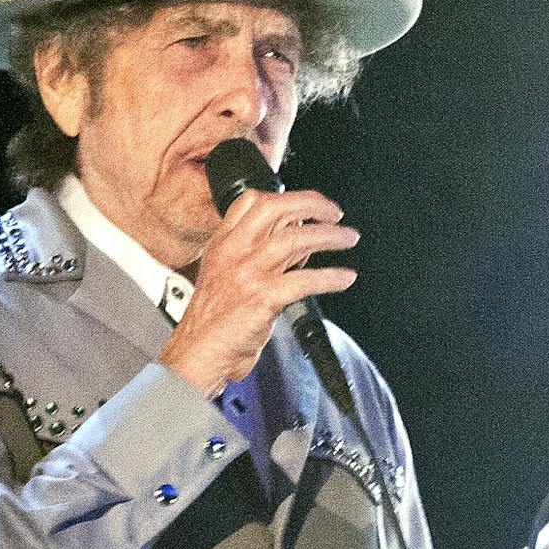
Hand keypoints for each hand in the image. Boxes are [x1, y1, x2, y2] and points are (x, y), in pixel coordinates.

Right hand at [159, 186, 359, 395]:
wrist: (200, 351)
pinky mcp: (262, 299)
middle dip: (312, 204)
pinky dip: (331, 277)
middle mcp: (234, 252)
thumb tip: (302, 236)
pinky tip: (345, 277)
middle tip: (335, 214)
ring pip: (295, 240)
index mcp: (223, 243)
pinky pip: (305, 280)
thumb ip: (257, 252)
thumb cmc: (215, 318)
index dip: (286, 196)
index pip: (251, 201)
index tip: (310, 204)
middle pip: (275, 209)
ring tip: (349, 238)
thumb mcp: (226, 273)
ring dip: (329, 236)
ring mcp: (247, 274)